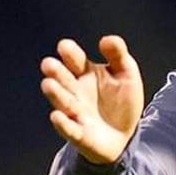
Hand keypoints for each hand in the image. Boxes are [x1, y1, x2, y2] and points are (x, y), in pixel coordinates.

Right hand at [40, 35, 144, 163]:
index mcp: (86, 73)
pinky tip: (57, 116)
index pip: (75, 60)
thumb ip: (118, 55)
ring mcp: (75, 112)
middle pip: (63, 79)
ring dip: (56, 94)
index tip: (65, 46)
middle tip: (48, 64)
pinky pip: (69, 128)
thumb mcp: (127, 74)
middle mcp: (75, 91)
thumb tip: (106, 39)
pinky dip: (63, 123)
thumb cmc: (122, 100)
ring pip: (62, 102)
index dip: (70, 53)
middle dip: (56, 72)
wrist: (125, 135)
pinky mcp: (78, 134)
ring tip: (49, 84)